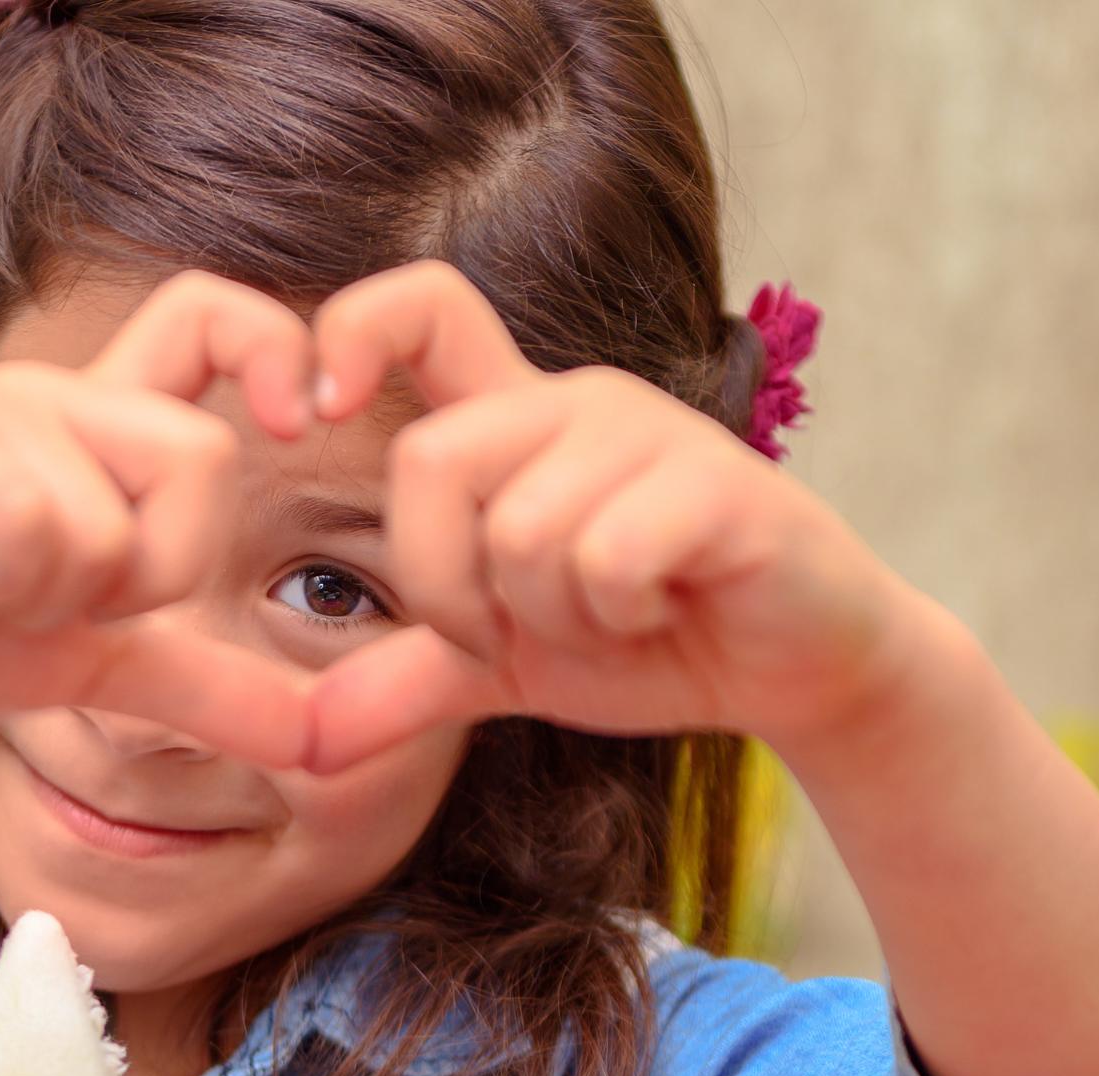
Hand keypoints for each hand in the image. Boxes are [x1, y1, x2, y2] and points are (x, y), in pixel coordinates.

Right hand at [0, 271, 321, 768]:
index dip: (279, 352)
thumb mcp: (100, 668)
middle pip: (201, 456)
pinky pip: (31, 519)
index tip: (301, 424)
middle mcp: (53, 397)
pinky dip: (4, 586)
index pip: (217, 318)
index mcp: (102, 425)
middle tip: (72, 600)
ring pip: (109, 510)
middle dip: (157, 571)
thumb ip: (212, 692)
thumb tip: (332, 744)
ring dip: (59, 595)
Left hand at [302, 260, 929, 772]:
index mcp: (513, 420)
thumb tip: (301, 744)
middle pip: (430, 461)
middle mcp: (573, 402)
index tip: (312, 410)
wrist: (798, 673)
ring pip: (520, 530)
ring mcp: (647, 432)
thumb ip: (403, 686)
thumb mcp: (504, 668)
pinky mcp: (716, 481)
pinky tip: (665, 611)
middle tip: (519, 632)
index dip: (351, 332)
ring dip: (556, 618)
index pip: (418, 309)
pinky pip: (604, 555)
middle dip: (449, 587)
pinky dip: (618, 617)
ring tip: (617, 616)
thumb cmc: (651, 643)